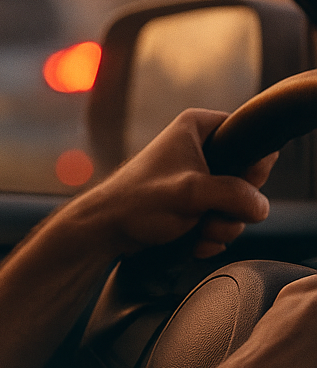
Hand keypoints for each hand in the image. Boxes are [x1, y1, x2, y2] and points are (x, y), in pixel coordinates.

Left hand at [76, 108, 276, 259]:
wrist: (105, 230)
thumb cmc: (136, 201)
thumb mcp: (191, 192)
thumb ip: (233, 194)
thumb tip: (260, 206)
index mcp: (198, 127)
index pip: (249, 138)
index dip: (250, 167)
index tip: (235, 185)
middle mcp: (199, 148)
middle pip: (246, 178)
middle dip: (232, 207)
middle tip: (209, 215)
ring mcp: (197, 178)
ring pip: (235, 205)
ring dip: (220, 226)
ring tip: (196, 230)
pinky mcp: (192, 203)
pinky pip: (220, 220)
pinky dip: (209, 235)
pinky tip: (192, 240)